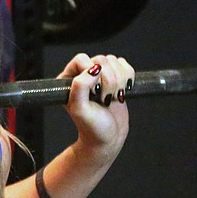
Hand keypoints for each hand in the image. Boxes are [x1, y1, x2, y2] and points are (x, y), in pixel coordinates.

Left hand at [57, 53, 133, 167]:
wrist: (108, 139)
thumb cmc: (92, 128)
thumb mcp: (80, 109)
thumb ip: (80, 86)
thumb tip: (94, 68)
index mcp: (68, 79)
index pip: (82, 59)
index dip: (92, 73)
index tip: (95, 92)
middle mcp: (83, 75)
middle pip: (101, 60)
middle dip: (109, 80)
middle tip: (105, 100)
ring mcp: (100, 76)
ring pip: (114, 61)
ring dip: (119, 81)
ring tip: (112, 98)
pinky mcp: (116, 78)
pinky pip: (125, 65)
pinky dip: (128, 77)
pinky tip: (122, 92)